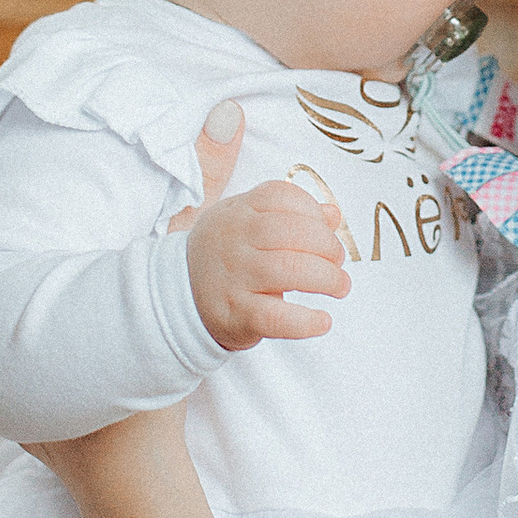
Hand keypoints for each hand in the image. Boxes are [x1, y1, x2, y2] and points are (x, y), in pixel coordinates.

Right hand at [172, 101, 348, 350]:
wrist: (178, 295)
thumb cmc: (226, 254)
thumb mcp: (249, 221)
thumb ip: (291, 213)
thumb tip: (332, 213)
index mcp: (239, 211)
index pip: (281, 196)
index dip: (312, 211)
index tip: (325, 228)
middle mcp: (234, 240)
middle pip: (290, 233)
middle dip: (326, 246)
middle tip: (338, 262)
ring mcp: (234, 277)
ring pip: (289, 271)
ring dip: (326, 279)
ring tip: (339, 287)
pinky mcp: (236, 314)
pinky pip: (276, 317)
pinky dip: (306, 321)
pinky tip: (323, 321)